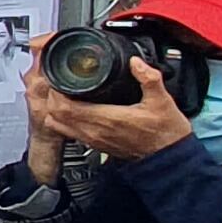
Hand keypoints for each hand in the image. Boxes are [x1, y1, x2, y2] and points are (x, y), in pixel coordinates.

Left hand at [22, 64, 195, 162]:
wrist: (169, 159)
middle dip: (52, 96)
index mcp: (106, 119)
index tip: (61, 75)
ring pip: (59, 124)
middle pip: (55, 114)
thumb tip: (136, 62)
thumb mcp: (162, 101)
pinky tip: (76, 107)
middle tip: (61, 80)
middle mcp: (95, 132)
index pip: (64, 106)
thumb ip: (148, 78)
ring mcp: (93, 140)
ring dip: (56, 108)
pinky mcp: (96, 145)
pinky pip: (69, 132)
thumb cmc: (166, 133)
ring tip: (64, 92)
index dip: (56, 89)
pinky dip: (65, 119)